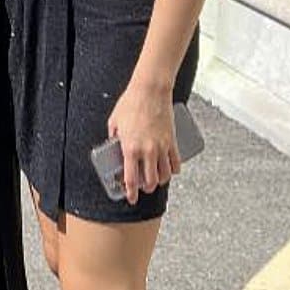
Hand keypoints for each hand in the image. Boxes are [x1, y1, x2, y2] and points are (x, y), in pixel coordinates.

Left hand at [107, 84, 178, 204]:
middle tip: (143, 188)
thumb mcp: (114, 121)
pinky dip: (174, 170)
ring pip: (164, 175)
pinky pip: (176, 163)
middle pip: (149, 181)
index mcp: (130, 147)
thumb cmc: (130, 103)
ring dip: (159, 181)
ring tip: (155, 180)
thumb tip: (114, 145)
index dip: (131, 192)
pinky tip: (170, 171)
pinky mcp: (172, 141)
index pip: (131, 178)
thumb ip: (114, 136)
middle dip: (146, 188)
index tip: (131, 198)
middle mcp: (147, 151)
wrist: (150, 91)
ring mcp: (161, 147)